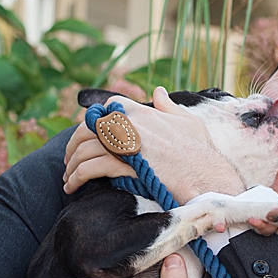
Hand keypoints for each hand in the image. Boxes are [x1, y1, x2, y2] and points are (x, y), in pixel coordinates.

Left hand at [63, 88, 245, 198]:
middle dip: (74, 144)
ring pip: (86, 148)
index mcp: (144, 111)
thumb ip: (168, 107)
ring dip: (72, 165)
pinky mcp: (126, 165)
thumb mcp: (188, 122)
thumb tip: (157, 91)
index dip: (93, 122)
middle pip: (88, 127)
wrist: (209, 177)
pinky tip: (73, 186)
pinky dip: (77, 177)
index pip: (107, 107)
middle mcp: (132, 123)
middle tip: (69, 160)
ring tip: (68, 179)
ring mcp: (128, 143)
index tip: (88, 137)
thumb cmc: (202, 153)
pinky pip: (91, 167)